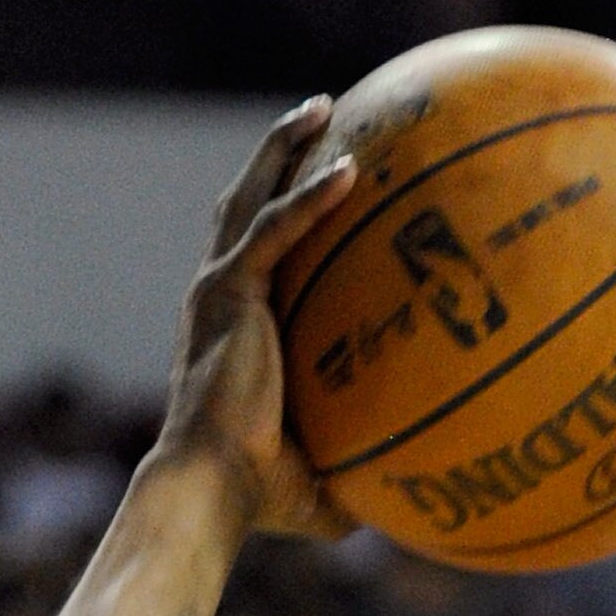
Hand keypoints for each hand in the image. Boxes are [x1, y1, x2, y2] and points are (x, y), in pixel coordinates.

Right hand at [156, 97, 357, 538]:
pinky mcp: (229, 293)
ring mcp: (219, 290)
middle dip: (279, 156)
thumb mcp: (317, 483)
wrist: (211, 488)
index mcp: (232, 328)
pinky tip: (349, 171)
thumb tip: (404, 506)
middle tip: (321, 116)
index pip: (255, 254)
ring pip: (253, 197)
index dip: (282, 211)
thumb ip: (353, 478)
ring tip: (322, 109)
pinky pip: (276, 231)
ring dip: (285, 149)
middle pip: (247, 203)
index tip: (320, 181)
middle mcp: (218, 297)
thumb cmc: (255, 497)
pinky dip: (310, 199)